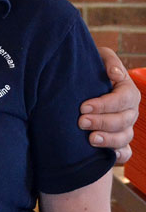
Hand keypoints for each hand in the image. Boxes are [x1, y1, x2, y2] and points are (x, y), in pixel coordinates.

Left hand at [78, 47, 138, 163]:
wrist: (81, 81)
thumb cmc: (91, 66)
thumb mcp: (100, 56)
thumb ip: (109, 60)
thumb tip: (115, 74)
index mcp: (128, 91)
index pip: (123, 100)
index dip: (104, 105)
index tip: (83, 107)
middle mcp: (130, 111)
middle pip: (123, 121)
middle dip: (102, 122)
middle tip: (81, 122)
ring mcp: (126, 127)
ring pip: (124, 138)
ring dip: (108, 140)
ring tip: (90, 139)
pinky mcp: (119, 141)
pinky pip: (125, 153)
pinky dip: (118, 155)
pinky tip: (106, 156)